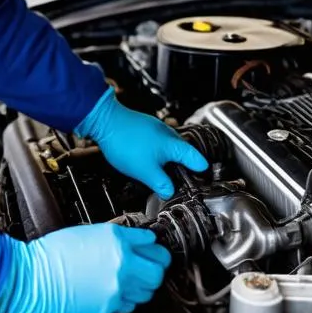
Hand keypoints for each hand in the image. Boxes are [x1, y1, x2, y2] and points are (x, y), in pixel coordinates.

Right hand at [0, 224, 171, 312]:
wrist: (29, 280)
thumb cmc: (51, 254)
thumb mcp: (89, 233)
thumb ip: (120, 238)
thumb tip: (140, 242)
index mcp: (117, 244)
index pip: (156, 250)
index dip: (157, 252)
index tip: (154, 253)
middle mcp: (121, 270)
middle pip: (157, 276)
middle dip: (153, 272)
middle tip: (144, 269)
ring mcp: (114, 295)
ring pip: (143, 295)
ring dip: (137, 288)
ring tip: (120, 281)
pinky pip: (120, 308)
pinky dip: (115, 301)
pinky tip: (101, 292)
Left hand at [75, 88, 208, 198]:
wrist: (106, 120)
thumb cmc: (126, 143)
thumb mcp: (145, 171)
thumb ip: (160, 183)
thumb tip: (169, 191)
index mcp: (174, 145)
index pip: (196, 158)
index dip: (201, 170)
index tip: (205, 175)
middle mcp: (168, 134)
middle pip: (184, 151)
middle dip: (186, 164)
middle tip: (186, 176)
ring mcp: (156, 129)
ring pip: (170, 146)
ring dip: (170, 159)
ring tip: (167, 170)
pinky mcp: (145, 128)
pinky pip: (158, 142)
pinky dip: (159, 152)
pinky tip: (150, 159)